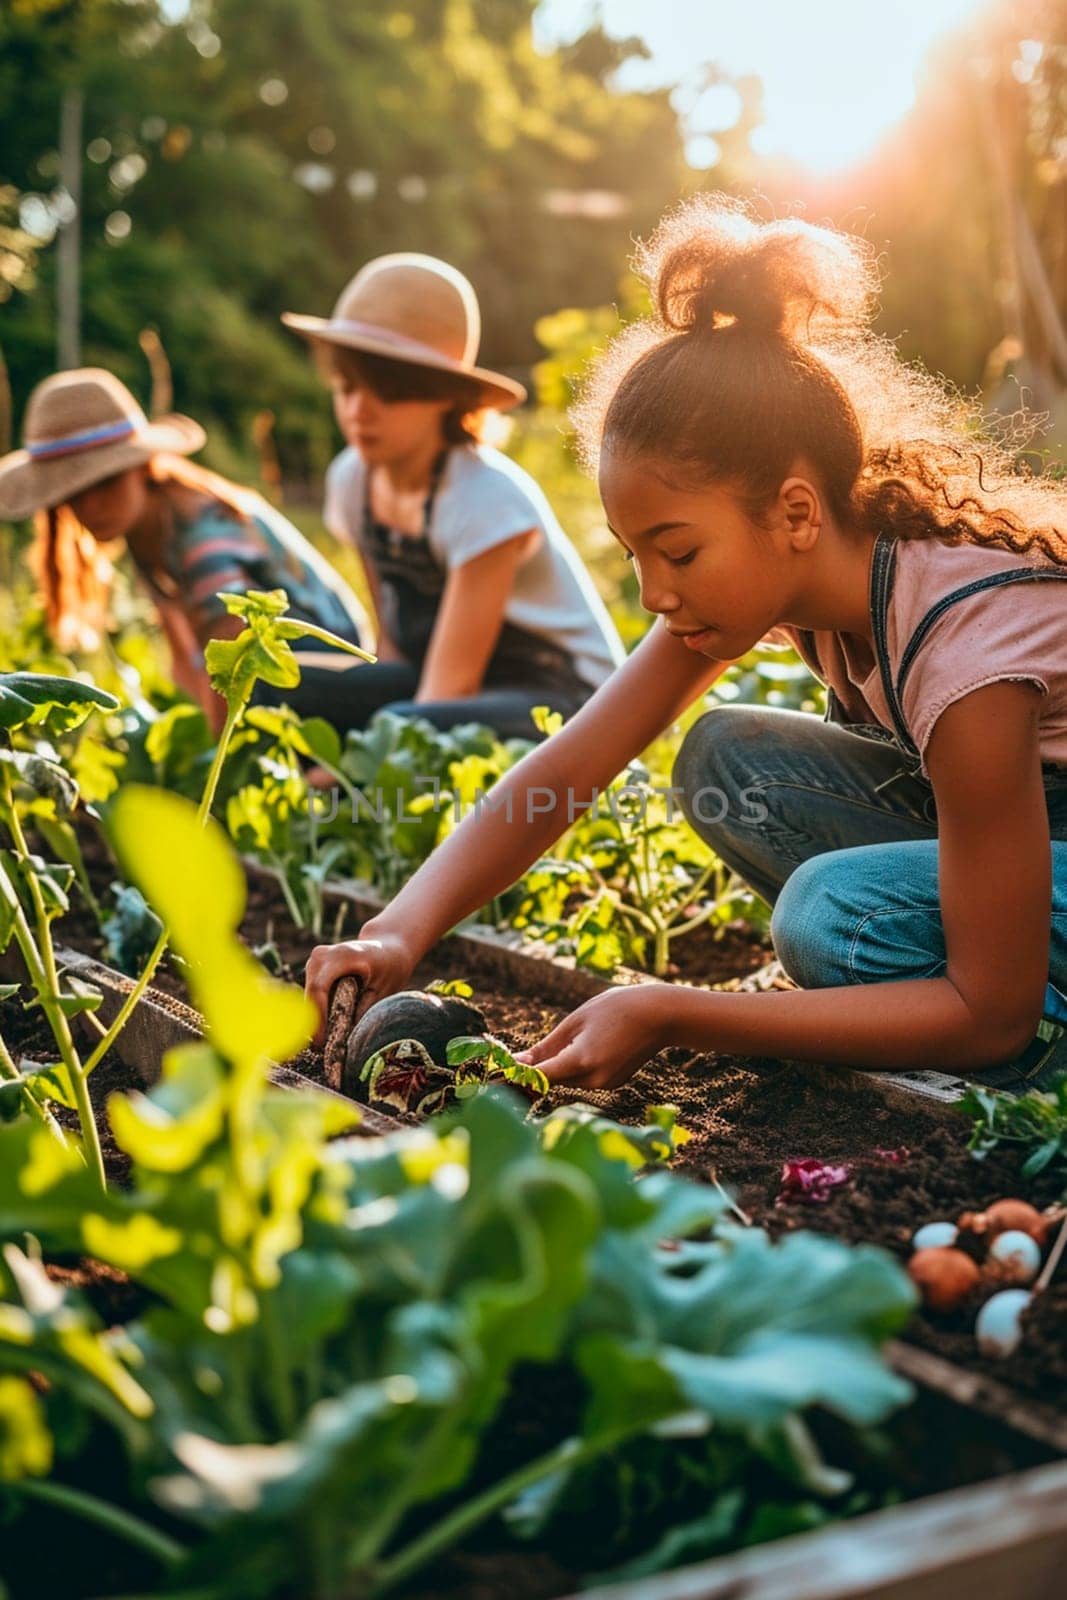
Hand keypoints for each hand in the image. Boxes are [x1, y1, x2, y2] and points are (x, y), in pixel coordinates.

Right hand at [304, 926, 415, 1045]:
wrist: (388, 947)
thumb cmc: (391, 968)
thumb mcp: (384, 991)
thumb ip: (364, 1012)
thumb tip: (346, 1040)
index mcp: (343, 955)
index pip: (319, 988)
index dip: (318, 1017)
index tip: (322, 1042)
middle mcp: (322, 955)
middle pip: (310, 995)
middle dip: (314, 1023)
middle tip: (323, 1050)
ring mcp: (314, 961)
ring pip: (308, 997)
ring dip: (315, 1019)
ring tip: (327, 1043)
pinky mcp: (313, 969)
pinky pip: (311, 995)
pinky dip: (318, 1012)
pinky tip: (329, 1028)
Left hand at [515, 985, 672, 1089]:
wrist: (661, 1015)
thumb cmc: (616, 1009)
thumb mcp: (575, 1021)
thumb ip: (546, 1048)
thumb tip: (517, 1064)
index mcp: (581, 1061)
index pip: (537, 1079)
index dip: (514, 1078)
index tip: (496, 1076)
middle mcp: (593, 1080)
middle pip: (550, 1080)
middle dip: (533, 1071)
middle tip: (512, 1056)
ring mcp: (604, 1085)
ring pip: (565, 1079)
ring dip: (556, 1066)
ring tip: (569, 1039)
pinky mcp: (612, 1084)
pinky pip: (583, 1077)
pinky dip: (575, 1066)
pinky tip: (590, 1043)